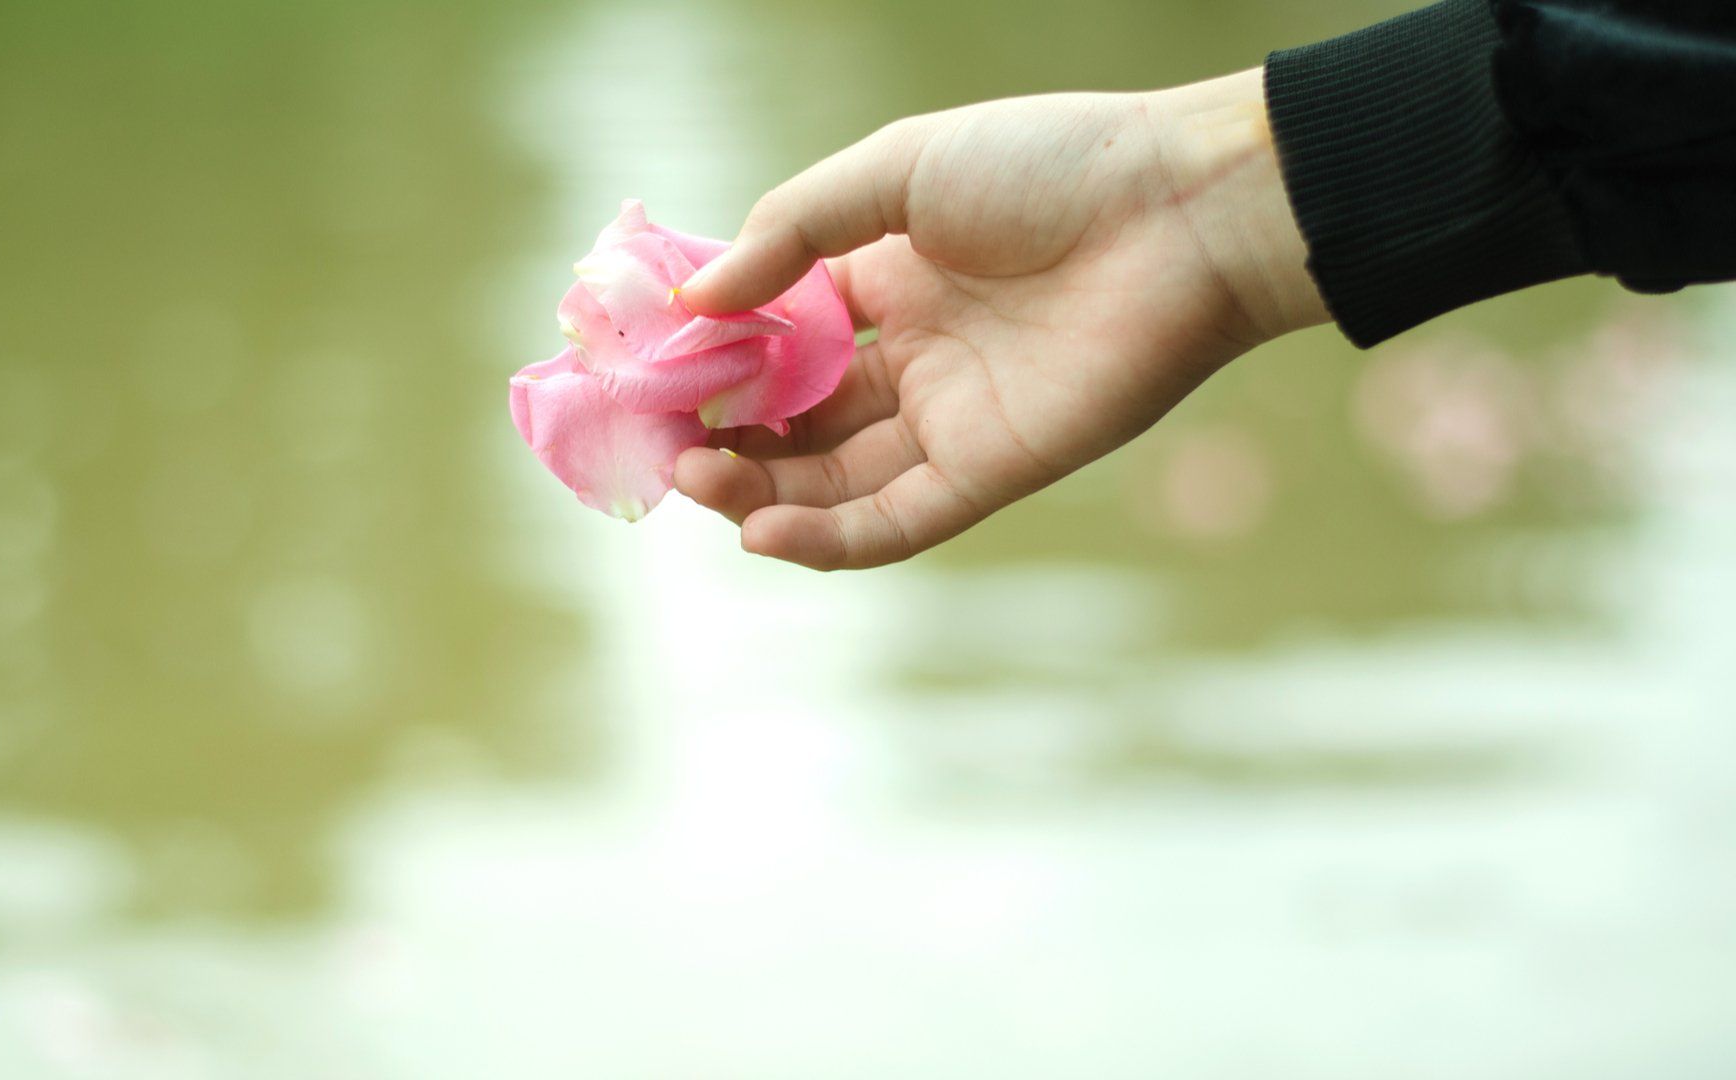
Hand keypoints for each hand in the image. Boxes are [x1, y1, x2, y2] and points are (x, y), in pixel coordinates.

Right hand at [674, 68, 1328, 569]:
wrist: (1183, 212)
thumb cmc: (1049, 167)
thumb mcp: (898, 169)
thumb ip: (793, 232)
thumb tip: (694, 299)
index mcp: (888, 282)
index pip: (778, 339)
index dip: (714, 359)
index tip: (648, 372)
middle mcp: (913, 358)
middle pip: (796, 421)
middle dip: (724, 436)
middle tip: (662, 444)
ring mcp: (951, 419)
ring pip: (833, 479)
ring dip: (758, 491)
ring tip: (695, 480)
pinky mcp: (993, 470)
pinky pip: (898, 520)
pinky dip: (828, 537)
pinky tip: (761, 530)